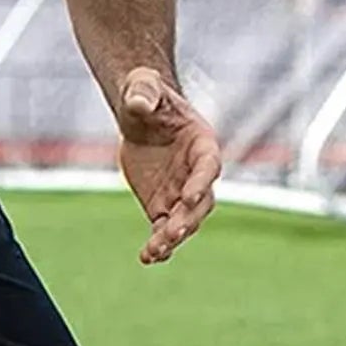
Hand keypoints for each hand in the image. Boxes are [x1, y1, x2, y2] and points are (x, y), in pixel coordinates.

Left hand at [116, 68, 220, 265]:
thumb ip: (143, 92)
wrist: (140, 118)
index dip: (201, 181)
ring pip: (184, 221)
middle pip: (201, 201)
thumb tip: (137, 101)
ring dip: (172, 238)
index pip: (208, 165)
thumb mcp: (142, 87)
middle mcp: (196, 172)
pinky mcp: (162, 207)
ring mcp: (180, 193)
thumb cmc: (146, 95)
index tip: (189, 196)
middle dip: (189, 218)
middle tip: (173, 232)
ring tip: (154, 252)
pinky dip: (158, 245)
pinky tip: (147, 258)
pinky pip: (163, 230)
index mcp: (201, 143)